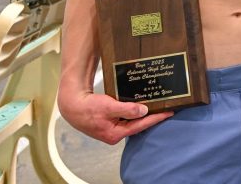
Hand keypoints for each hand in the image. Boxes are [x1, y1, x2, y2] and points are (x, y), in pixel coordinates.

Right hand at [58, 91, 172, 144]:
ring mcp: (112, 129)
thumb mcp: (108, 107)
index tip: (168, 112)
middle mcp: (114, 134)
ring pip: (132, 122)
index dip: (156, 118)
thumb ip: (127, 109)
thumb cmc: (87, 107)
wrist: (71, 105)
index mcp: (115, 134)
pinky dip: (134, 112)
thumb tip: (143, 111)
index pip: (140, 126)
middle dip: (152, 117)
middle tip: (166, 109)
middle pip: (138, 125)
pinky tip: (141, 106)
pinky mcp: (109, 122)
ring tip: (157, 107)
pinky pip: (126, 118)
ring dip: (143, 114)